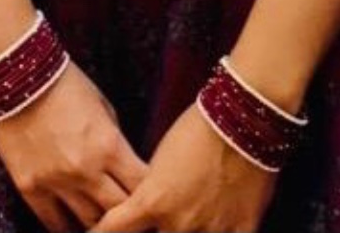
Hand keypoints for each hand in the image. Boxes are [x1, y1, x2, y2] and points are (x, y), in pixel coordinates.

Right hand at [0, 58, 149, 232]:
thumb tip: (124, 166)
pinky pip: (53, 223)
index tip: (151, 197)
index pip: (141, 186)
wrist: (18, 76)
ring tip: (103, 223)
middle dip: (129, 214)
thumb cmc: (65, 84)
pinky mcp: (30, 188)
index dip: (149, 194)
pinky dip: (67, 228)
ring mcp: (56, 182)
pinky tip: (74, 227)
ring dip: (99, 224)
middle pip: (119, 211)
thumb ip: (114, 139)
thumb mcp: (102, 105)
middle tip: (131, 215)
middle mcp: (86, 170)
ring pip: (89, 223)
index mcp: (109, 145)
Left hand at [88, 102, 278, 231]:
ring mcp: (210, 231)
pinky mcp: (241, 231)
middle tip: (148, 222)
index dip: (99, 232)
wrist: (243, 117)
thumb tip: (143, 211)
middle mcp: (177, 225)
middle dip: (146, 232)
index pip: (112, 231)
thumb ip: (149, 191)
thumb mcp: (160, 158)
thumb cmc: (198, 128)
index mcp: (152, 202)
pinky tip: (213, 227)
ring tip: (183, 220)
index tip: (97, 230)